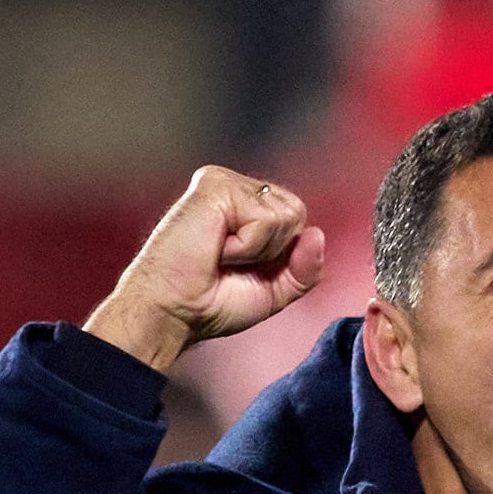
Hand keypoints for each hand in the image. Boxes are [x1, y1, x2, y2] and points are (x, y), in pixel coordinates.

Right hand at [84, 166, 326, 374]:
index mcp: (247, 206)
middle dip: (273, 252)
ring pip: (285, 215)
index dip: (281, 256)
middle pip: (296, 213)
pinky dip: (246, 246)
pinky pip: (264, 219)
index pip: (296, 221)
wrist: (175, 311)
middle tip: (230, 263)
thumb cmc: (211, 303)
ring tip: (221, 254)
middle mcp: (236, 188)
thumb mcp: (273, 290)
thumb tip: (318, 234)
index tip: (242, 270)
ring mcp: (225, 182)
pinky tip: (216, 247)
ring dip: (257, 250)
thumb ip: (304, 269)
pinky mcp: (215, 184)